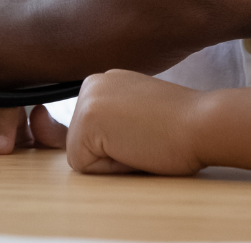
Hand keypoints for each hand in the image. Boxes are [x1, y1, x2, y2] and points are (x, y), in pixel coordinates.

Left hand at [67, 72, 250, 177]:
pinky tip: (136, 147)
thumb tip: (44, 128)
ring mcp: (86, 99)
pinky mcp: (87, 120)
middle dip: (112, 153)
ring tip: (143, 140)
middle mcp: (90, 83)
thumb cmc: (181, 126)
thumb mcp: (135, 117)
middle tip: (147, 134)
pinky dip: (112, 168)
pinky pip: (85, 166)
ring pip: (84, 156)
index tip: (147, 129)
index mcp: (102, 82)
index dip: (120, 146)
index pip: (93, 134)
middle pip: (84, 145)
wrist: (205, 123)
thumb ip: (101, 124)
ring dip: (113, 161)